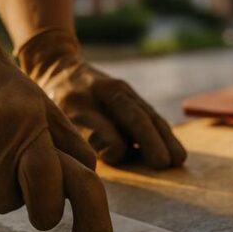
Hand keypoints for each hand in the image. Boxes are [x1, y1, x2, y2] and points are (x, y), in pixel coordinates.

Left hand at [17, 29, 186, 168]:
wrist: (58, 68)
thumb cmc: (54, 103)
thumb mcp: (56, 118)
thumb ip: (80, 138)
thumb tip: (113, 155)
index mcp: (81, 100)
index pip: (103, 128)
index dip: (114, 146)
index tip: (119, 158)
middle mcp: (106, 92)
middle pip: (134, 117)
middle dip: (151, 142)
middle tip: (164, 164)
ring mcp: (121, 90)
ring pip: (148, 116)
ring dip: (165, 138)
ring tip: (178, 159)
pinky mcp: (131, 93)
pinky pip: (151, 114)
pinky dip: (164, 132)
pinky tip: (173, 148)